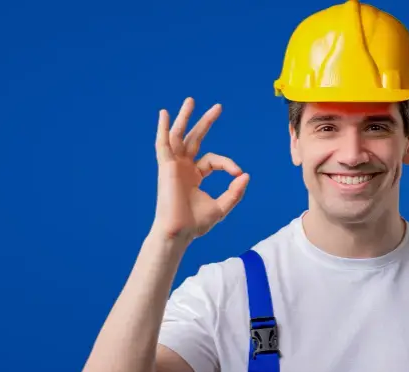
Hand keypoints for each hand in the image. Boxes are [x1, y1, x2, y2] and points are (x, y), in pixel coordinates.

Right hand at [151, 97, 249, 241]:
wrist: (179, 233)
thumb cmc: (195, 224)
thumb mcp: (221, 207)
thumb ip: (235, 192)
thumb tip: (246, 175)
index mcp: (194, 176)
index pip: (213, 160)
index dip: (228, 164)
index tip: (237, 174)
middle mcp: (183, 168)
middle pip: (194, 139)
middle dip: (206, 122)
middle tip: (218, 107)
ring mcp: (173, 166)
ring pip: (178, 136)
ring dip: (184, 118)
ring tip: (191, 101)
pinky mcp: (166, 167)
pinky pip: (162, 144)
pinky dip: (162, 129)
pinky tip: (163, 114)